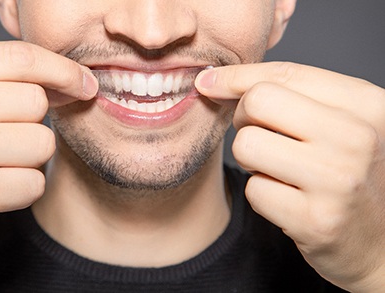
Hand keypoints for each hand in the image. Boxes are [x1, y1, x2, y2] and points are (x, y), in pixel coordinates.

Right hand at [0, 41, 97, 283]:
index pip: (20, 57)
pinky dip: (22, 191)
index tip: (84, 84)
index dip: (63, 70)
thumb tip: (71, 80)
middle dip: (32, 125)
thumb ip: (2, 80)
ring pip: (42, 143)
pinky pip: (34, 183)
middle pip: (36, 101)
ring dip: (28, 160)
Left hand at [196, 62, 384, 291]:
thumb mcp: (342, 123)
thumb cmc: (351, 174)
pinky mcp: (316, 220)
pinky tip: (288, 200)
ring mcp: (337, 181)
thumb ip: (294, 95)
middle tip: (262, 136)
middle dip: (245, 119)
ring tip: (280, 171)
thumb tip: (216, 79)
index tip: (209, 81)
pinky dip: (262, 194)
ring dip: (252, 160)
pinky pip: (254, 190)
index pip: (286, 74)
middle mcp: (357, 138)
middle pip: (257, 102)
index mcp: (367, 105)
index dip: (236, 75)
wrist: (382, 241)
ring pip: (247, 145)